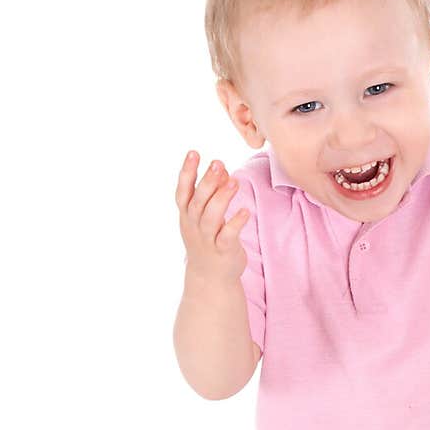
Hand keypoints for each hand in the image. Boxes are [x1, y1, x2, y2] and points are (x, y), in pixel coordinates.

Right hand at [175, 151, 249, 284]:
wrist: (210, 277)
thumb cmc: (208, 240)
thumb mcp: (205, 216)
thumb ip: (212, 193)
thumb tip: (221, 169)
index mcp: (187, 215)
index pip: (183, 191)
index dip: (187, 172)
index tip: (193, 152)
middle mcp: (194, 226)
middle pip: (198, 202)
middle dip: (207, 182)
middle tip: (218, 163)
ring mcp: (207, 239)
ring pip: (211, 217)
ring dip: (222, 198)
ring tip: (234, 181)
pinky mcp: (223, 251)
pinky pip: (228, 236)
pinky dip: (236, 223)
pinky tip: (246, 210)